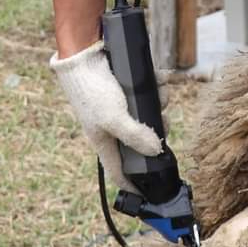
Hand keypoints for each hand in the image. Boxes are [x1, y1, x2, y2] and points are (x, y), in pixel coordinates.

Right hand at [50, 40, 161, 190]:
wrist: (84, 53)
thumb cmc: (92, 89)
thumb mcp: (114, 118)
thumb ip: (136, 136)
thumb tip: (157, 150)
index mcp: (105, 141)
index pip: (119, 172)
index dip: (133, 185)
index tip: (151, 193)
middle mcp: (114, 126)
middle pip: (143, 139)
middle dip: (158, 130)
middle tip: (164, 122)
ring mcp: (122, 106)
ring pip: (151, 112)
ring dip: (160, 102)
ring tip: (160, 93)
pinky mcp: (129, 87)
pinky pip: (151, 90)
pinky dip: (158, 84)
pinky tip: (159, 78)